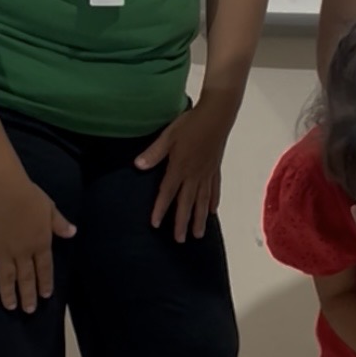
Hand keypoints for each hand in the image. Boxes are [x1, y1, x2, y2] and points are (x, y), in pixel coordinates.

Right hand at [0, 176, 75, 313]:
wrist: (4, 191)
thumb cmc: (30, 197)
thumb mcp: (50, 209)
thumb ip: (60, 224)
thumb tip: (72, 233)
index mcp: (40, 244)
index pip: (44, 268)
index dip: (45, 283)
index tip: (45, 296)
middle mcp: (23, 252)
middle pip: (26, 278)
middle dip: (28, 295)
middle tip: (28, 310)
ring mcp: (4, 251)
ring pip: (6, 277)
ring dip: (8, 293)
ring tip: (10, 306)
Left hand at [135, 98, 230, 240]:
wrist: (217, 116)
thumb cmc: (190, 123)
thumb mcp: (168, 136)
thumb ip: (154, 153)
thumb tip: (138, 166)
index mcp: (180, 168)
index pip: (167, 192)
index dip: (161, 209)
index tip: (156, 225)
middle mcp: (194, 175)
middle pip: (187, 203)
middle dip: (183, 222)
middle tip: (181, 240)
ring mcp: (207, 173)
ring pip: (203, 201)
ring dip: (200, 218)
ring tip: (199, 234)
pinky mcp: (215, 169)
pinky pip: (214, 189)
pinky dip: (213, 202)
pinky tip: (212, 211)